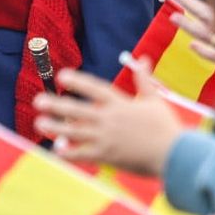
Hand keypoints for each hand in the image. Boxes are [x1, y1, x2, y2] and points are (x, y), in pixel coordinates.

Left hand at [35, 65, 183, 176]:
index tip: (61, 76)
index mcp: (120, 103)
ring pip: (75, 132)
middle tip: (38, 101)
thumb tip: (143, 58)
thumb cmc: (166, 127)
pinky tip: (55, 149)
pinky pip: (83, 154)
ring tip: (39, 123)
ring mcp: (107, 138)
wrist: (176, 155)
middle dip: (57, 105)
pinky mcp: (108, 156)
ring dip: (56, 127)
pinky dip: (68, 153)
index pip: (94, 88)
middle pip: (78, 110)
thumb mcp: (154, 99)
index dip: (77, 81)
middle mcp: (110, 119)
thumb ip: (143, 79)